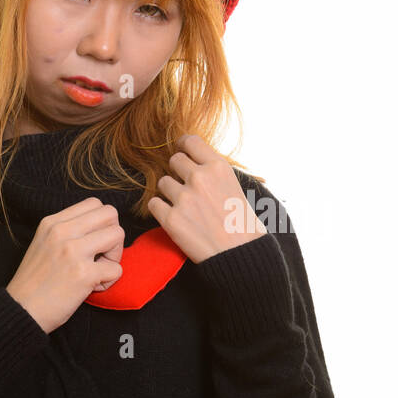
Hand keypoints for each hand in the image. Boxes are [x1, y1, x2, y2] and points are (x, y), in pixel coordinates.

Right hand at [5, 197, 123, 333]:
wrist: (21, 311)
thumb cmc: (35, 281)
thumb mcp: (44, 243)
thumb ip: (68, 231)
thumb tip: (100, 228)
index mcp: (52, 222)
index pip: (94, 204)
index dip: (102, 223)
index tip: (93, 242)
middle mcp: (62, 232)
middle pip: (111, 214)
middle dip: (113, 235)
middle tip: (101, 256)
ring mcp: (72, 251)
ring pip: (118, 235)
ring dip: (115, 256)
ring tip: (98, 271)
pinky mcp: (83, 274)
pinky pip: (117, 269)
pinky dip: (109, 281)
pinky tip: (92, 287)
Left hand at [148, 134, 264, 263]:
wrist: (241, 256)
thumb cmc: (243, 224)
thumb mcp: (236, 187)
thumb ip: (214, 173)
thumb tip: (194, 164)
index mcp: (218, 167)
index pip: (190, 141)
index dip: (183, 146)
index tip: (183, 153)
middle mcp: (200, 178)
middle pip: (174, 160)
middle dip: (178, 172)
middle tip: (186, 187)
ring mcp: (183, 198)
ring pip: (162, 182)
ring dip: (169, 192)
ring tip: (184, 207)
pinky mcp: (171, 219)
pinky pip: (154, 204)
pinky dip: (161, 210)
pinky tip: (174, 217)